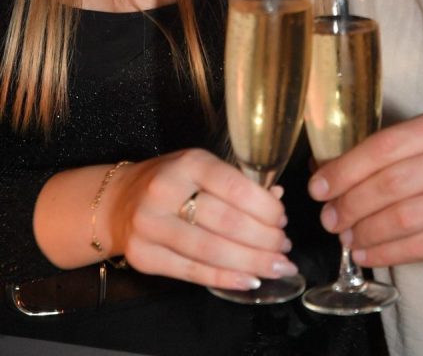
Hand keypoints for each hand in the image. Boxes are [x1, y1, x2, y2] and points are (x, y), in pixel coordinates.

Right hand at [111, 149, 297, 290]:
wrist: (117, 202)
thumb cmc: (171, 181)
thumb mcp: (202, 168)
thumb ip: (237, 182)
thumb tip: (277, 198)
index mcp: (188, 163)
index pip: (234, 187)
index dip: (265, 208)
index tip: (282, 219)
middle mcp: (165, 191)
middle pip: (226, 223)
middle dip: (263, 239)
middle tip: (284, 247)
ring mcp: (151, 226)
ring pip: (211, 251)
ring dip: (251, 263)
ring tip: (275, 266)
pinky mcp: (144, 257)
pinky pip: (192, 272)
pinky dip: (226, 279)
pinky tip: (249, 280)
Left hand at [308, 107, 422, 267]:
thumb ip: (405, 149)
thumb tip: (340, 168)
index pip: (386, 145)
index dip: (346, 168)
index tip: (320, 184)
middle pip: (391, 182)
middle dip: (350, 203)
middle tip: (330, 217)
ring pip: (404, 216)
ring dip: (366, 231)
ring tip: (347, 238)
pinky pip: (422, 245)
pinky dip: (389, 252)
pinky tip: (371, 254)